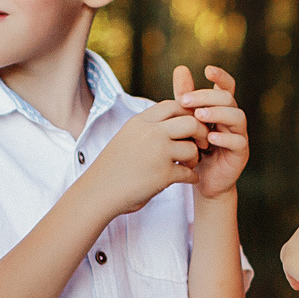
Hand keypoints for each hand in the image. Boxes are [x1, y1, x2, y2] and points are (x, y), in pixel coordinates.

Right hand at [88, 99, 204, 212]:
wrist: (97, 192)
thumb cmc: (113, 167)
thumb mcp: (127, 137)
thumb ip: (148, 128)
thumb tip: (174, 122)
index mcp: (141, 122)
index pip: (174, 106)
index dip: (188, 114)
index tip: (190, 127)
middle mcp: (150, 133)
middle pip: (191, 122)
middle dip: (200, 133)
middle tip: (200, 144)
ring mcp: (158, 153)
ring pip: (192, 148)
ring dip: (196, 157)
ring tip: (189, 164)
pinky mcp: (163, 174)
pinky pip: (189, 173)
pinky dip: (192, 176)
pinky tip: (188, 178)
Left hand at [173, 64, 247, 199]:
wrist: (201, 180)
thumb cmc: (194, 148)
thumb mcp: (186, 121)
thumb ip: (185, 97)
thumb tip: (181, 68)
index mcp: (222, 108)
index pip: (227, 86)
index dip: (221, 77)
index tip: (207, 70)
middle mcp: (233, 119)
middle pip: (228, 98)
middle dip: (206, 97)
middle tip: (185, 100)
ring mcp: (239, 135)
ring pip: (237, 116)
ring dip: (217, 113)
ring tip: (198, 116)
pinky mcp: (240, 153)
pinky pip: (238, 141)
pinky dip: (225, 138)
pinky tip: (210, 138)